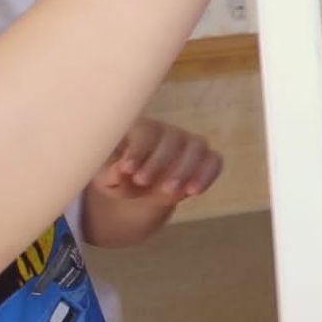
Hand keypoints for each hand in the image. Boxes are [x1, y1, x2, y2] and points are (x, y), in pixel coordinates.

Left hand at [92, 119, 222, 207]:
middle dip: (161, 161)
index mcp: (141, 129)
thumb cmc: (121, 179)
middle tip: (145, 183)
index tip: (128, 169)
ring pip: (197, 146)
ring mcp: (189, 144)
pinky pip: (214, 160)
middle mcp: (168, 132)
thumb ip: (112, 174)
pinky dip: (207, 175)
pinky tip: (194, 192)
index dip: (139, 149)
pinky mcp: (205, 159)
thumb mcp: (108, 179)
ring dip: (186, 169)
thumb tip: (121, 171)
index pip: (146, 131)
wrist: (140, 192)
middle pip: (173, 137)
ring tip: (172, 193)